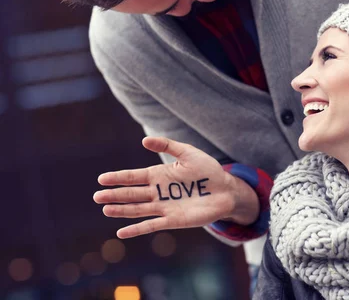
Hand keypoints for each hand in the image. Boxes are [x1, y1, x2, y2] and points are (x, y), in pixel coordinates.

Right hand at [93, 137, 258, 238]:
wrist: (226, 190)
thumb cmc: (208, 170)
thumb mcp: (189, 153)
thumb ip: (168, 146)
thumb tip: (144, 140)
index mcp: (159, 174)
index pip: (134, 176)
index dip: (118, 178)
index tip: (102, 178)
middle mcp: (158, 192)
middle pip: (132, 193)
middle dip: (115, 195)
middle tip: (97, 196)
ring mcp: (164, 207)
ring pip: (138, 209)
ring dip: (122, 210)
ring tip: (106, 209)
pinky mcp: (173, 220)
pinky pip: (151, 225)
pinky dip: (137, 229)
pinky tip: (122, 232)